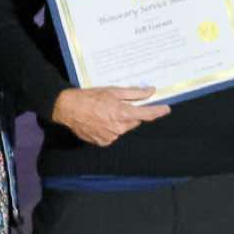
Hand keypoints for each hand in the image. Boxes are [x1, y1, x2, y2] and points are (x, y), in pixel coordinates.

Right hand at [51, 86, 169, 147]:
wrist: (68, 108)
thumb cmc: (89, 97)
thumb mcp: (112, 91)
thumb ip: (134, 93)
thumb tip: (150, 91)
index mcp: (123, 113)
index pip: (147, 114)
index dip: (158, 111)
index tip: (166, 109)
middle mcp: (119, 127)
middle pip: (134, 121)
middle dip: (131, 114)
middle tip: (119, 105)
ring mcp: (111, 137)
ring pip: (123, 128)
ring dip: (119, 121)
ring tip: (105, 112)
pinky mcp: (103, 142)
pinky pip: (113, 135)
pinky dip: (110, 128)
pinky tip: (100, 121)